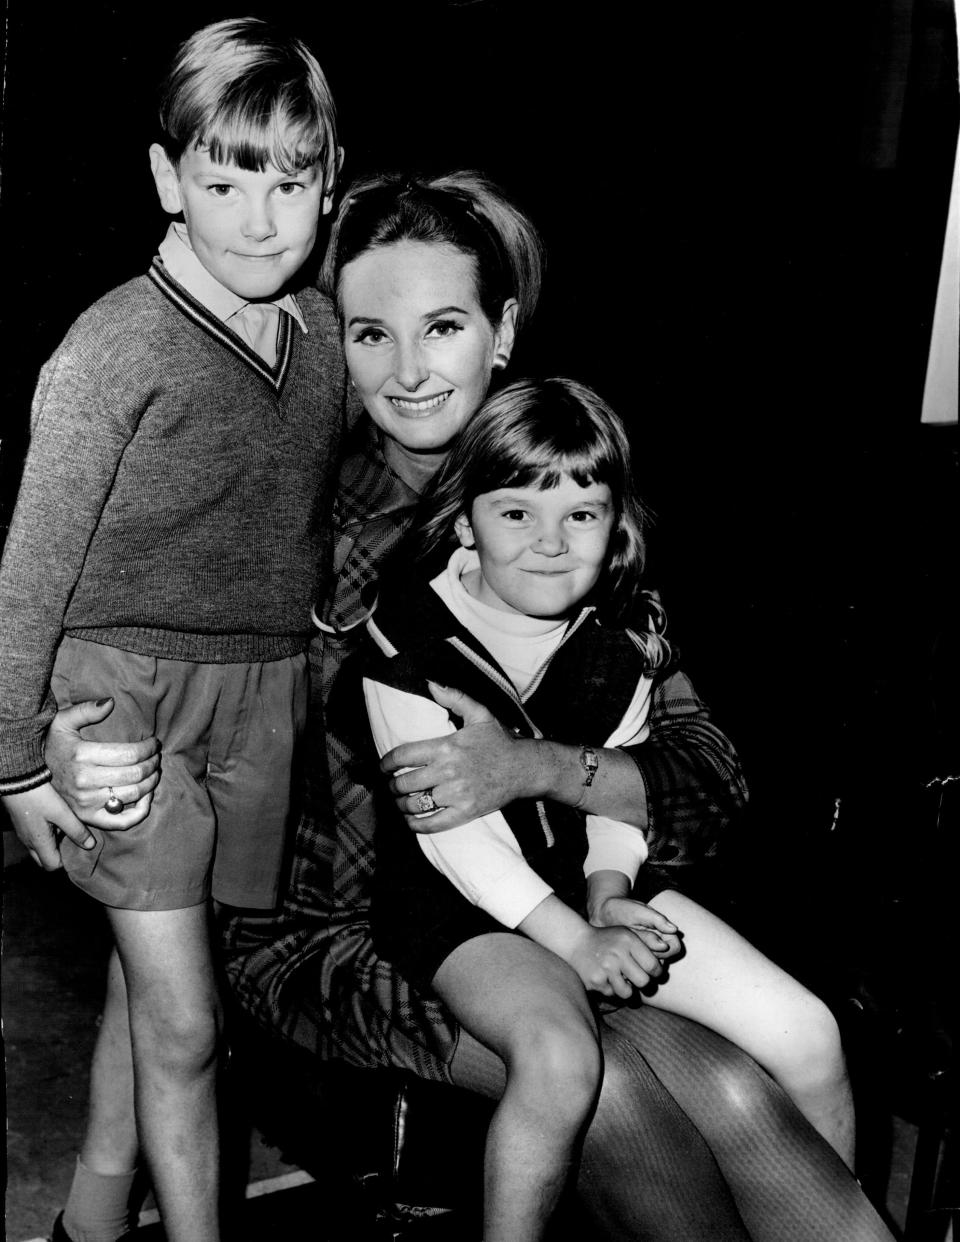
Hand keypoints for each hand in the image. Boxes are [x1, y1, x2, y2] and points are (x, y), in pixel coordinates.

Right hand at [2, 782, 95, 868]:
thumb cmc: (39, 797)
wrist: (18, 779)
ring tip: (67, 829)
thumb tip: (90, 845)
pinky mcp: (23, 824)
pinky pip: (35, 837)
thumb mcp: (62, 813)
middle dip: (59, 855)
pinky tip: (56, 820)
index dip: (66, 862)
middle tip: (72, 841)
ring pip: (40, 848)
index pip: (52, 866)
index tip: (78, 850)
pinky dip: (47, 835)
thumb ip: (76, 830)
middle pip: (44, 859)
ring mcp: (24, 833)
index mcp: (38, 842)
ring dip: (53, 844)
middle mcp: (29, 841)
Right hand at [45, 698, 159, 829]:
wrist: (28, 776)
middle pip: (135, 774)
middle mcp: (85, 782)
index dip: (149, 748)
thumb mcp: (62, 722)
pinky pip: (121, 821)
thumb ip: (86, 710)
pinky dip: (140, 812)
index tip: (154, 743)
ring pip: (133, 795)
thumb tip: (110, 702)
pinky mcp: (88, 817)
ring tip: (154, 772)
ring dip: (151, 783)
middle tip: (156, 757)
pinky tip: (146, 798)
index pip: (130, 754)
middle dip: (153, 763)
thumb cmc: (50, 745)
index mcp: (83, 756)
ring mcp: (87, 803)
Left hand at [381, 683, 537, 833]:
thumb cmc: (500, 741)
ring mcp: (456, 794)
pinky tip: (411, 820)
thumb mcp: (479, 714)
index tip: (383, 766)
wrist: (525, 768)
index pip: (403, 756)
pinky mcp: (465, 812)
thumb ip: (454, 697)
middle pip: (404, 783)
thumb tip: (430, 683)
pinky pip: (432, 824)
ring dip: (401, 804)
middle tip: (392, 785)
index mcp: (446, 746)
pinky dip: (416, 825)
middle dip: (392, 785)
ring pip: (415, 804)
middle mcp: (448, 771)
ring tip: (401, 801)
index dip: (386, 762)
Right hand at [565, 924, 667, 997]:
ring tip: (621, 978)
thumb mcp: (627, 934)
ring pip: (628, 993)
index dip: (656, 973)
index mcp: (628, 940)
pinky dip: (611, 988)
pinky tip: (605, 977)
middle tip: (635, 977)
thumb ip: (648, 940)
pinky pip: (612, 994)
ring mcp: (606, 968)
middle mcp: (618, 953)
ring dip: (627, 988)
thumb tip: (666, 948)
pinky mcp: (596, 980)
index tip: (652, 972)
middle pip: (644, 982)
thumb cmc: (609, 940)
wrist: (577, 942)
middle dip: (642, 982)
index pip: (653, 966)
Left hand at [590, 896, 682, 961]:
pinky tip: (620, 956)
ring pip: (650, 968)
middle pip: (664, 961)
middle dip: (649, 955)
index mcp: (662, 932)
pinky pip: (637, 970)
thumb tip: (674, 929)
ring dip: (638, 960)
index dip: (665, 949)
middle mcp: (656, 945)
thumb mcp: (639, 911)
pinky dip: (630, 964)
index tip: (650, 941)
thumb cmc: (622, 909)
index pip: (675, 948)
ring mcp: (644, 953)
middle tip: (633, 943)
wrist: (601, 914)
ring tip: (625, 947)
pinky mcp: (633, 960)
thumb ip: (657, 919)